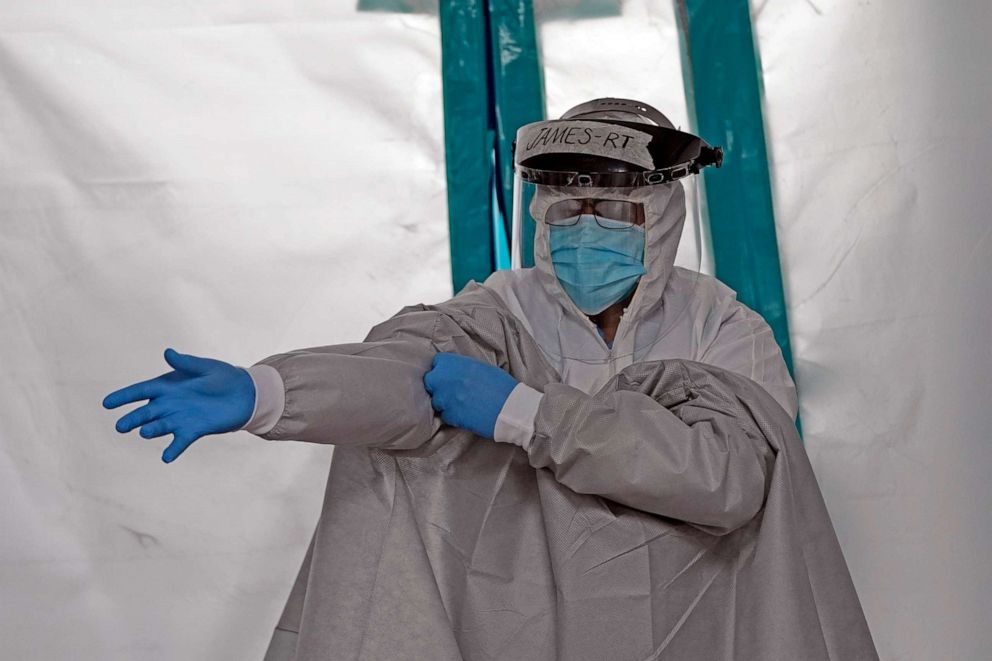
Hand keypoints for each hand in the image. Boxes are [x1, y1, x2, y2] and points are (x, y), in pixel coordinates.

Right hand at [103, 348, 255, 462]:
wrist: (245, 394)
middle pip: (146, 411)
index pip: (141, 391)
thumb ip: (186, 363)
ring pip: (160, 426)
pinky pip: (180, 441)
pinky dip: (173, 449)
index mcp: (168, 386)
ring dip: (152, 430)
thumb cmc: (223, 377)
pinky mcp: (193, 430)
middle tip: (120, 426)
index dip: (124, 397)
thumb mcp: (205, 367)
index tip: (106, 404)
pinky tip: (166, 458)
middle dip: (133, 418)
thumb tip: (168, 352)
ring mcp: (180, 418)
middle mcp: (170, 403)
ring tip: (143, 433)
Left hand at [422, 352, 517, 439]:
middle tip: (452, 391)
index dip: (443, 369)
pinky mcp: (451, 416)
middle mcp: (447, 379)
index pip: (437, 362)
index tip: (450, 375)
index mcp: (456, 363)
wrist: (512, 408)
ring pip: (436, 401)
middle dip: (438, 386)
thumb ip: (463, 368)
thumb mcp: (481, 367)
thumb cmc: (502, 386)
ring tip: (461, 404)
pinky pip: (445, 416)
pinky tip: (466, 414)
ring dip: (445, 403)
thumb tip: (454, 372)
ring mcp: (447, 398)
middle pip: (430, 381)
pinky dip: (453, 416)